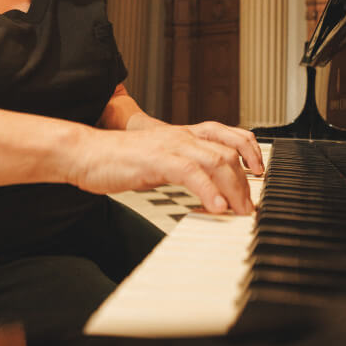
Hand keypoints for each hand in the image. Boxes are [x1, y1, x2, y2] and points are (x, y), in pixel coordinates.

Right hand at [69, 121, 259, 213]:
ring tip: (240, 212)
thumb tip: (206, 190)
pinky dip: (208, 191)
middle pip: (228, 152)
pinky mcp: (157, 160)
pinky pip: (191, 173)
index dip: (250, 150)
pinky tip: (216, 208)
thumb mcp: (159, 161)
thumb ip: (183, 169)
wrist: (85, 153)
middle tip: (250, 208)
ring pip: (216, 161)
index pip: (228, 134)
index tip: (259, 173)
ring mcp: (171, 146)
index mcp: (184, 134)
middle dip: (245, 182)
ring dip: (234, 189)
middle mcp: (182, 136)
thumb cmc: (118, 160)